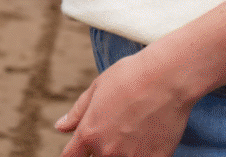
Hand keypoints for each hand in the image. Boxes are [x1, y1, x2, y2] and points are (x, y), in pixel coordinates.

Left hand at [56, 48, 193, 156]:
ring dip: (120, 152)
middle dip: (98, 151)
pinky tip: (146, 140)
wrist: (166, 79)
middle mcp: (107, 151)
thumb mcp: (96, 89)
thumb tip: (60, 127)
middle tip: (114, 129)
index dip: (73, 154)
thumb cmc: (129, 77)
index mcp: (89, 133)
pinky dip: (141, 154)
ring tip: (131, 132)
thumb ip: (78, 112)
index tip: (78, 149)